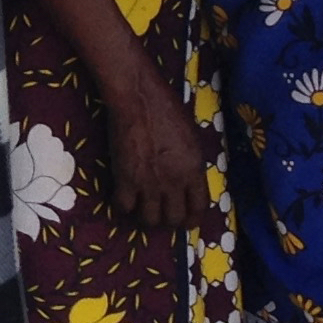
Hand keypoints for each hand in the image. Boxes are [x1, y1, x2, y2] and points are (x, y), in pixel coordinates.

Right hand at [103, 70, 206, 232]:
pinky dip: (123, 206)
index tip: (189, 223)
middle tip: (163, 216)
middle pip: (174, 218)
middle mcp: (174, 182)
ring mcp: (149, 183)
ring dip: (147, 218)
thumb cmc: (168, 109)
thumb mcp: (192, 138)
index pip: (199, 207)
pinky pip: (124, 207)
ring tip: (143, 210)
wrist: (139, 99)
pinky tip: (123, 199)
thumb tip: (189, 178)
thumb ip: (191, 163)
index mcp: (194, 170)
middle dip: (170, 221)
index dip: (193, 219)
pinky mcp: (125, 180)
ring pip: (149, 219)